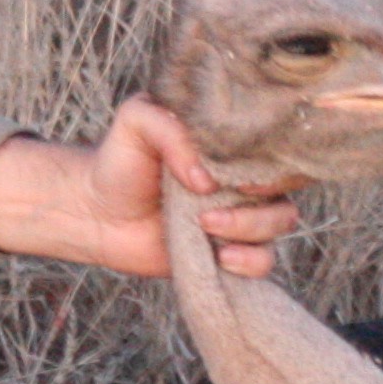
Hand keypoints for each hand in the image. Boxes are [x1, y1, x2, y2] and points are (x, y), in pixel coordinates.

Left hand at [0, 99, 300, 279]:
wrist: (96, 211)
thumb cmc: (119, 160)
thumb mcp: (137, 122)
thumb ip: (171, 130)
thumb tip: (206, 179)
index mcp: (231, 144)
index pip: (280, 146)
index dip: (274, 161)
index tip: (239, 174)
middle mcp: (243, 177)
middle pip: (286, 186)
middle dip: (257, 200)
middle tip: (208, 202)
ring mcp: (240, 216)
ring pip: (281, 222)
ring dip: (249, 228)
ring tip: (204, 226)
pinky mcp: (230, 252)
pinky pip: (265, 261)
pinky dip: (251, 262)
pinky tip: (221, 258)